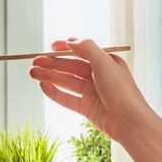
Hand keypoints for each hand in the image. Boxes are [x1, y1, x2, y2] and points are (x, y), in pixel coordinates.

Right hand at [29, 38, 152, 143]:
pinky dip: (54, 92)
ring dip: (49, 76)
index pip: (82, 51)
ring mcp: (92, 92)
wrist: (129, 121)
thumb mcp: (104, 62)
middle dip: (52, 64)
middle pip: (70, 67)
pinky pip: (67, 98)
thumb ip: (86, 48)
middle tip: (34, 62)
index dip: (66, 48)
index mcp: (106, 62)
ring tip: (32, 73)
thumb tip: (70, 40)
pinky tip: (43, 86)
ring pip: (66, 82)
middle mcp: (98, 76)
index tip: (50, 47)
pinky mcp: (86, 107)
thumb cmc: (122, 91)